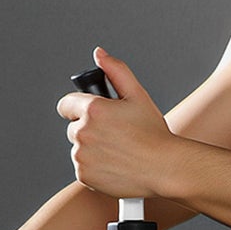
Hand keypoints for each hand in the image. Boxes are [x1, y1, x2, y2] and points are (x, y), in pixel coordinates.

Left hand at [55, 47, 177, 197]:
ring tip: (118, 151)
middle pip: (74, 128)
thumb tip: (99, 54)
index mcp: (93, 110)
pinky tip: (115, 164)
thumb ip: (116, 71)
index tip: (91, 114)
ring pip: (79, 149)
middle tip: (115, 135)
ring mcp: (82, 156)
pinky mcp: (84, 175)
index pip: (66, 105)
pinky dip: (95, 167)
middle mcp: (83, 132)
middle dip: (90, 129)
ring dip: (92, 149)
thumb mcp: (138, 96)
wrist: (164, 168)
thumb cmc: (154, 133)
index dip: (78, 108)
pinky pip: (83, 168)